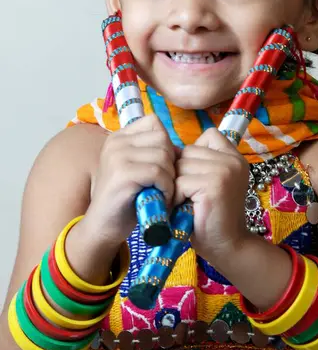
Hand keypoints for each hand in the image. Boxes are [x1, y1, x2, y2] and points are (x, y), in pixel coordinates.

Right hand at [85, 114, 175, 246]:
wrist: (104, 226)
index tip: (163, 166)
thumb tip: (182, 149)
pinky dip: (166, 187)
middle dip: (171, 162)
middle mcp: (116, 142)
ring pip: (162, 156)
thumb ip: (152, 152)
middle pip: (162, 138)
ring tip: (163, 192)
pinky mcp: (122, 174)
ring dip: (170, 177)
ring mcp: (117, 156)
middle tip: (166, 183)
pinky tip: (161, 198)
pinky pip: (158, 172)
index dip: (166, 144)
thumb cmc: (127, 199)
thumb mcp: (138, 168)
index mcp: (119, 137)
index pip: (154, 122)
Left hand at [174, 128, 249, 267]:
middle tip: (186, 196)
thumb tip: (166, 149)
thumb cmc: (211, 215)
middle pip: (189, 151)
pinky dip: (176, 197)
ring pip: (181, 166)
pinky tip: (184, 210)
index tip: (195, 178)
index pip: (209, 135)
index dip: (193, 155)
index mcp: (235, 156)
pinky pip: (180, 182)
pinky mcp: (214, 185)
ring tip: (184, 203)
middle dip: (180, 174)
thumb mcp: (208, 182)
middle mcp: (233, 160)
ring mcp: (225, 171)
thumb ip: (196, 163)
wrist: (227, 247)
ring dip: (175, 186)